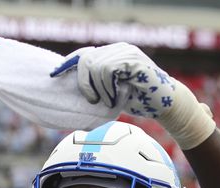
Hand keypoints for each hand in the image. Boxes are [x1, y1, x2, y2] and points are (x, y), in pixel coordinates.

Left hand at [52, 42, 215, 149]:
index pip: (84, 54)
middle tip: (94, 100)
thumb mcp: (111, 93)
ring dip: (99, 89)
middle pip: (86, 59)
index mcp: (112, 54)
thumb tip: (73, 88)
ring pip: (95, 66)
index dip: (68, 63)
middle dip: (85, 83)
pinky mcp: (133, 60)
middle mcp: (119, 49)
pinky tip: (117, 97)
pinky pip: (108, 70)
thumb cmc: (139, 100)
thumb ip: (96, 86)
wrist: (165, 106)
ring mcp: (127, 52)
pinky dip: (108, 88)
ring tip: (111, 101)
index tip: (55, 74)